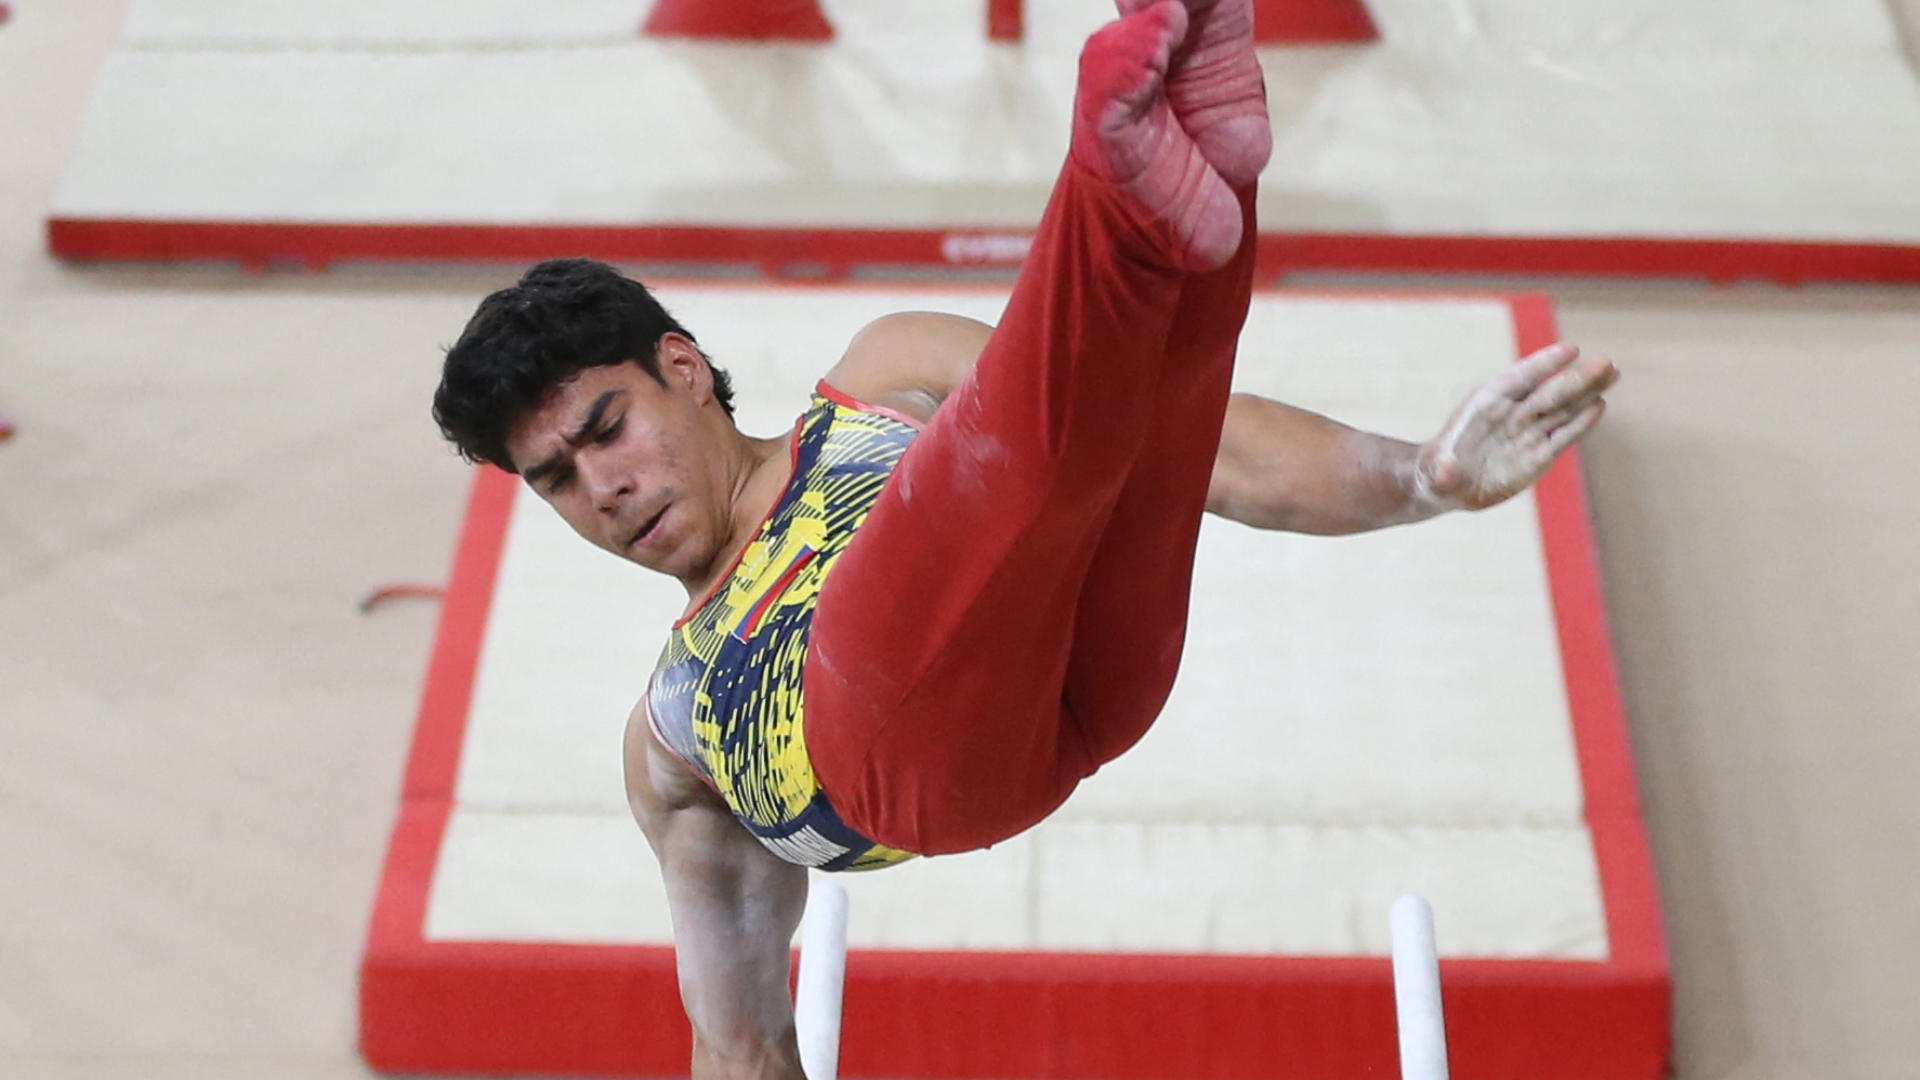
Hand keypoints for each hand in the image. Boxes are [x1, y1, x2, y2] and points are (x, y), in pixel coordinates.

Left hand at [1414, 342, 1617, 511]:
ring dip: (1588, 391)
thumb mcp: (1436, 476)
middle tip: (1606, 363)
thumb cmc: (1437, 472)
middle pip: (1549, 391)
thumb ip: (1444, 472)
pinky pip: (1563, 435)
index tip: (1571, 350)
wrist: (1446, 484)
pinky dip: (1581, 422)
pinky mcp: (1539, 454)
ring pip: (1564, 408)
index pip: (1520, 379)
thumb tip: (1447, 473)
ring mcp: (1527, 432)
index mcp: (1486, 404)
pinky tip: (1599, 406)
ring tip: (1613, 372)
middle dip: (1577, 378)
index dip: (1544, 364)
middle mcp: (1511, 413)